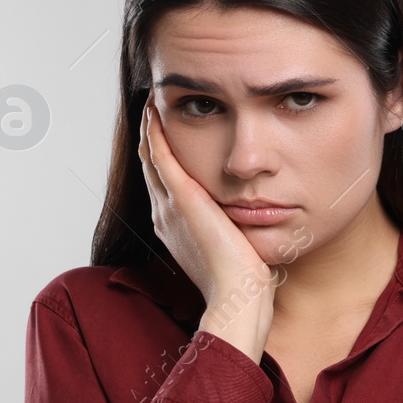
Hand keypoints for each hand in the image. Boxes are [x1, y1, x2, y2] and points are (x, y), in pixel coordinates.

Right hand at [139, 98, 277, 354]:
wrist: (238, 298)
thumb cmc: (246, 282)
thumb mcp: (237, 247)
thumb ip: (235, 228)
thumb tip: (252, 217)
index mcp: (177, 227)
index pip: (165, 182)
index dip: (163, 156)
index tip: (168, 132)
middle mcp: (166, 215)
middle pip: (152, 166)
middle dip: (152, 137)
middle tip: (153, 107)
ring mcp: (170, 207)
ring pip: (152, 157)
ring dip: (150, 129)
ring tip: (152, 103)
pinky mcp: (183, 200)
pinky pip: (161, 156)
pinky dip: (155, 132)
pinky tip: (155, 111)